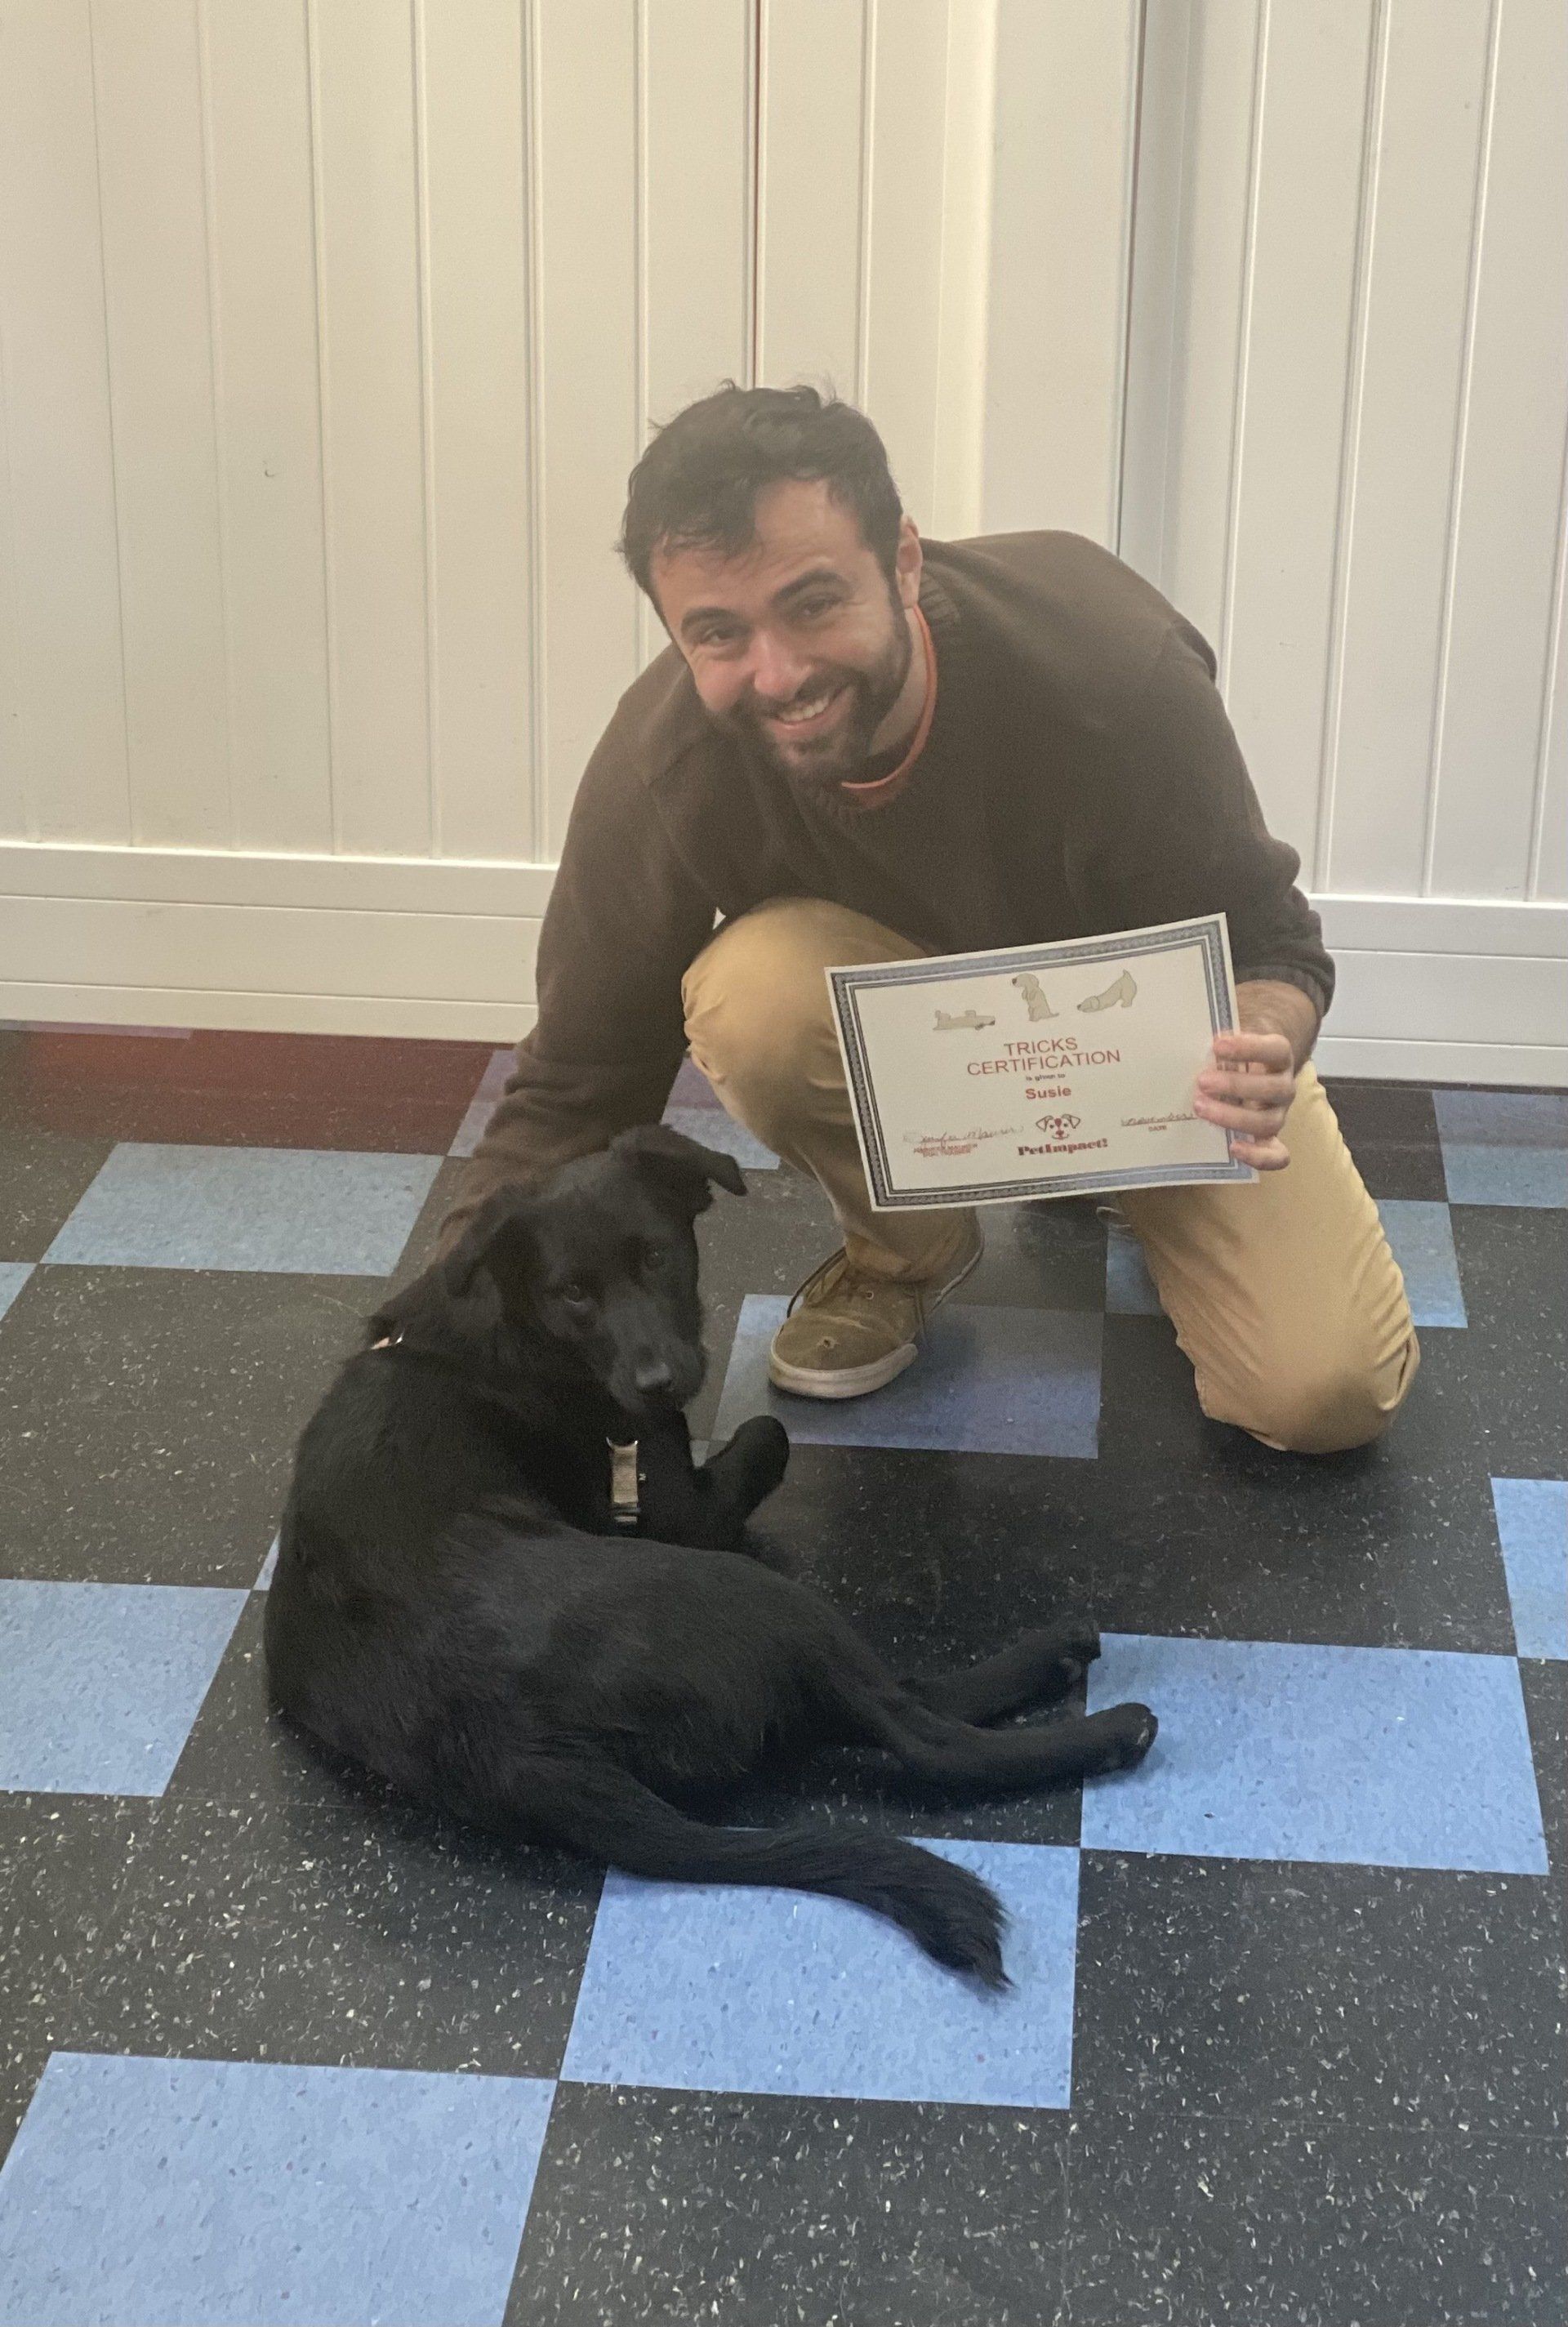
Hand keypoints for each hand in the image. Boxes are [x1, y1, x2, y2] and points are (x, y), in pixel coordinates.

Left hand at [1193, 982, 1316, 1172]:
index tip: (1217, 1044)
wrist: (1248, 1073)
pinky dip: (1259, 1156)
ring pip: (1269, 1121)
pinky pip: (1276, 1155)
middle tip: (1201, 1081)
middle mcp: (1284, 1087)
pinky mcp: (1270, 1139)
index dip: (1249, 1047)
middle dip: (1235, 1085)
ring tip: (1200, 1108)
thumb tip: (1180, 1032)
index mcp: (1278, 1057)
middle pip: (1273, 1088)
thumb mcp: (1227, 1043)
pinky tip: (1233, 1148)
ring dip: (1234, 1117)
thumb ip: (1215, 1041)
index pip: (1275, 1050)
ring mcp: (1278, 1114)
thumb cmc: (1231, 1057)